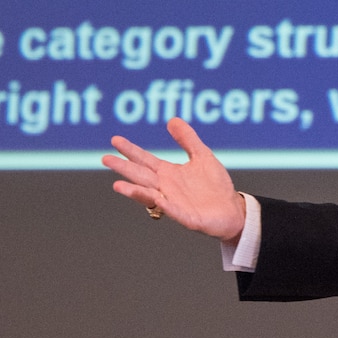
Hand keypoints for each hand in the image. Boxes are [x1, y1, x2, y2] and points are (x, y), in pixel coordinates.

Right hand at [102, 118, 245, 240]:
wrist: (232, 209)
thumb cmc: (215, 185)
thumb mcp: (202, 156)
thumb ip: (187, 139)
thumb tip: (172, 120)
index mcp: (169, 173)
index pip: (145, 160)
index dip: (131, 151)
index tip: (115, 140)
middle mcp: (167, 188)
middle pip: (141, 176)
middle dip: (124, 168)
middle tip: (105, 159)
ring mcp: (174, 203)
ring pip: (150, 196)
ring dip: (134, 191)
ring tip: (118, 185)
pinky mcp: (186, 217)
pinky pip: (173, 211)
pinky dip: (165, 206)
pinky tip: (158, 199)